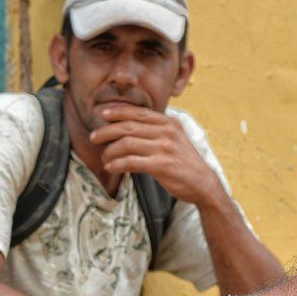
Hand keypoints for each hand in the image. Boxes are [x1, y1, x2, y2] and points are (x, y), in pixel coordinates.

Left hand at [89, 103, 219, 202]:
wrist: (203, 183)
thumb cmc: (184, 162)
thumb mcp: (174, 139)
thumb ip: (156, 131)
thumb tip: (128, 127)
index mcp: (169, 123)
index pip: (138, 113)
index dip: (118, 112)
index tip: (103, 114)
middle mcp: (167, 132)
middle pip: (129, 127)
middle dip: (107, 131)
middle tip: (94, 137)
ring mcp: (165, 148)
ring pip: (127, 144)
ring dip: (110, 151)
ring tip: (104, 157)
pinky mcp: (162, 166)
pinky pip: (132, 162)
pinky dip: (117, 164)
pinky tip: (111, 167)